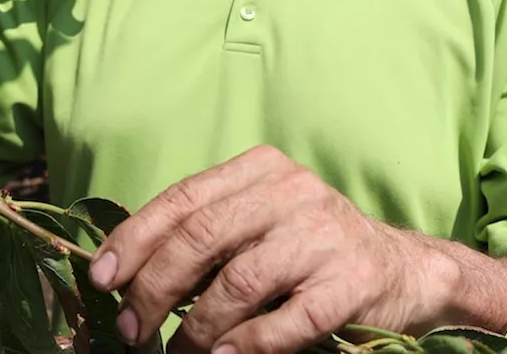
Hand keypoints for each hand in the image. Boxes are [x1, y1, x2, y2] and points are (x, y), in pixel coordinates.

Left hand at [86, 145, 459, 353]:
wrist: (405, 270)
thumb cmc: (308, 248)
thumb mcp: (258, 221)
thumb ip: (205, 234)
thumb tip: (123, 273)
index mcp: (261, 169)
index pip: (183, 199)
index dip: (135, 239)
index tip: (100, 278)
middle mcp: (292, 191)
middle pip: (203, 237)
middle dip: (154, 288)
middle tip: (131, 330)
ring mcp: (325, 234)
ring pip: (240, 281)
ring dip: (197, 327)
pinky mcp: (352, 280)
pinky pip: (290, 320)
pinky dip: (250, 345)